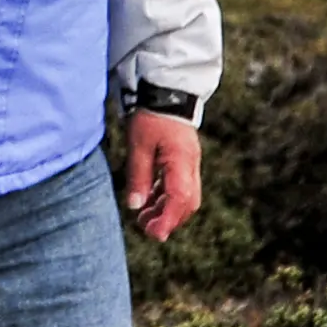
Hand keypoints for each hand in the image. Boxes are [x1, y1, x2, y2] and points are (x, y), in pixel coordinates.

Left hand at [120, 112, 201, 242]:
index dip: (168, 220)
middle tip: (145, 226)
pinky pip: (180, 185)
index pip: (179, 199)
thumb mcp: (138, 146)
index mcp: (181, 162)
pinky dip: (166, 196)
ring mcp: (190, 163)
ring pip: (185, 196)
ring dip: (166, 209)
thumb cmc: (150, 116)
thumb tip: (136, 206)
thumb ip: (138, 177)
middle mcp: (191, 165)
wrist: (166, 92)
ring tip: (143, 215)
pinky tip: (149, 198)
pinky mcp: (185, 159)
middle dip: (168, 219)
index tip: (155, 234)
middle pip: (187, 203)